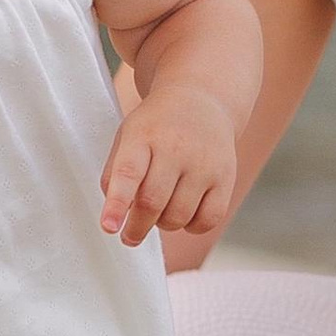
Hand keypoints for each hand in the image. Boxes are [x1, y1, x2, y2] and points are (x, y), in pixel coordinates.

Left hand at [99, 85, 237, 246]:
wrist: (202, 99)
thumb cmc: (157, 125)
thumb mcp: (128, 136)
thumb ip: (115, 173)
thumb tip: (117, 215)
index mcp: (143, 135)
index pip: (128, 173)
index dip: (117, 204)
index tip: (109, 227)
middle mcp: (176, 147)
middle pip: (152, 203)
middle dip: (136, 228)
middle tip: (129, 236)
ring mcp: (204, 163)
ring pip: (179, 216)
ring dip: (163, 224)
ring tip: (159, 210)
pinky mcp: (226, 177)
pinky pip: (207, 220)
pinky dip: (192, 226)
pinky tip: (185, 213)